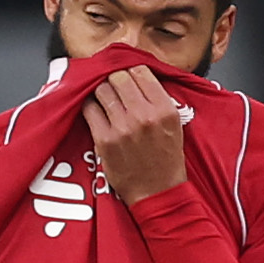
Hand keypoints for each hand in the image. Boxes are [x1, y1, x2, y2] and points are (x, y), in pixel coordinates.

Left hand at [84, 65, 189, 202]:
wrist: (158, 192)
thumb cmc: (166, 160)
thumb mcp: (174, 125)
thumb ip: (158, 99)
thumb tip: (137, 76)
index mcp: (165, 109)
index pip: (140, 71)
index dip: (131, 69)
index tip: (127, 74)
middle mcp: (144, 115)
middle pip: (118, 76)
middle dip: (114, 78)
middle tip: (114, 86)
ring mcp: (122, 127)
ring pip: (102, 89)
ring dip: (101, 91)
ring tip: (105, 98)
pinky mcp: (104, 139)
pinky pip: (89, 109)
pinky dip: (90, 106)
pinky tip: (95, 110)